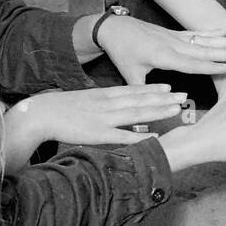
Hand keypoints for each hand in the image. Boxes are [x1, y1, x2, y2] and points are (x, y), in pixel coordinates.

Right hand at [10, 84, 185, 148]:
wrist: (40, 114)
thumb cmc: (62, 109)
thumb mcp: (85, 101)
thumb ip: (102, 103)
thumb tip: (117, 106)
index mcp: (104, 95)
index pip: (133, 90)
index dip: (153, 89)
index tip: (171, 88)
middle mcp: (108, 103)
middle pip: (140, 100)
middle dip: (164, 99)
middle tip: (185, 96)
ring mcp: (104, 118)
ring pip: (136, 113)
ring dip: (158, 111)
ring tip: (176, 109)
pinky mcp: (97, 133)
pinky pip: (122, 136)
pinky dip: (140, 136)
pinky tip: (155, 137)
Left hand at [99, 17, 225, 84]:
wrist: (114, 28)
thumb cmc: (121, 52)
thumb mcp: (130, 74)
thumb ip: (144, 91)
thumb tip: (148, 113)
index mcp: (165, 57)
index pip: (193, 64)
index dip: (213, 66)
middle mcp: (174, 45)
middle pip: (205, 50)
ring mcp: (176, 37)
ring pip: (205, 40)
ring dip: (224, 40)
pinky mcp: (175, 33)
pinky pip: (197, 33)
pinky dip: (212, 31)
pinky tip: (224, 29)